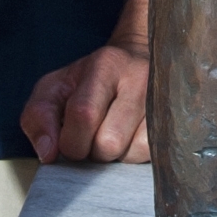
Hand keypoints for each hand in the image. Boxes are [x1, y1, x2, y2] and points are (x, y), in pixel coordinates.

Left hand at [20, 41, 150, 163]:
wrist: (136, 60)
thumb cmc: (89, 81)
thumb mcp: (54, 88)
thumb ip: (39, 117)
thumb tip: (48, 154)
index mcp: (105, 64)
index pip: (83, 114)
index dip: (70, 140)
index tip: (68, 140)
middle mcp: (140, 78)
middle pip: (109, 142)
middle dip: (93, 151)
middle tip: (92, 136)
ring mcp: (163, 99)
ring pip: (131, 153)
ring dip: (115, 155)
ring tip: (113, 134)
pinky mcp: (178, 119)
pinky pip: (150, 156)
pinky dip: (134, 155)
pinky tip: (130, 138)